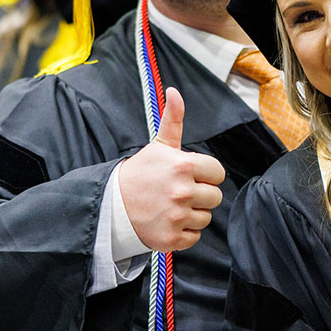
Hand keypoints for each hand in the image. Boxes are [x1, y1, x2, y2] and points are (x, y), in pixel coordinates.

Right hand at [118, 87, 225, 252]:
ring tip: (171, 206)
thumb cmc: (140, 173)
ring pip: (206, 218)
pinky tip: (168, 221)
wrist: (112, 205)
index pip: (218, 173)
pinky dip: (184, 232)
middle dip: (200, 195)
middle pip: (215, 197)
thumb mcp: (158, 146)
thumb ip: (172, 120)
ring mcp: (176, 216)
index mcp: (183, 166)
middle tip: (178, 192)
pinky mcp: (171, 238)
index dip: (206, 174)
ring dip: (192, 214)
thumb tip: (174, 92)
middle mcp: (182, 192)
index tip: (190, 176)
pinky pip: (195, 236)